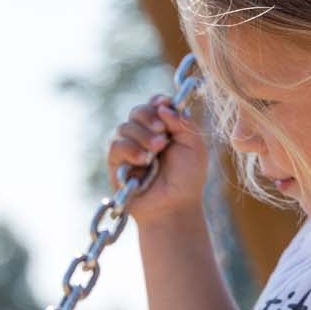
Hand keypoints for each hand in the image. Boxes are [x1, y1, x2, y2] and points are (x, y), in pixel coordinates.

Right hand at [107, 95, 208, 224]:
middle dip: (149, 118)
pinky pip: (116, 145)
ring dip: (142, 136)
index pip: (155, 104)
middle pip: (137, 111)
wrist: (173, 206)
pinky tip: (142, 160)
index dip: (158, 102)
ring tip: (156, 152)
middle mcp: (145, 134)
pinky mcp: (116, 162)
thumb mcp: (195, 146)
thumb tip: (163, 105)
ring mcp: (129, 147)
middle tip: (162, 134)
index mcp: (165, 128)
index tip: (165, 104)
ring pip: (125, 126)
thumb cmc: (187, 179)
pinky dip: (129, 149)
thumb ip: (183, 122)